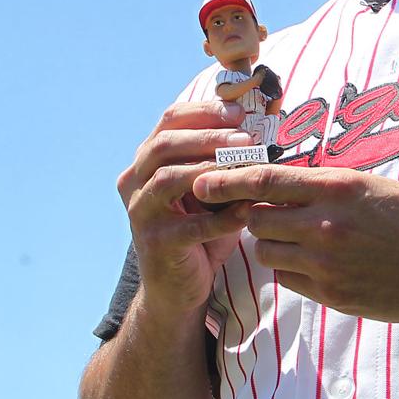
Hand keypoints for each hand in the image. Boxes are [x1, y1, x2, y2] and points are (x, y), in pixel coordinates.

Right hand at [117, 101, 258, 318]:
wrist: (178, 287)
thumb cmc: (202, 228)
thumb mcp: (212, 188)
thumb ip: (226, 160)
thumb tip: (264, 125)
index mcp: (148, 161)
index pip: (169, 120)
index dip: (204, 111)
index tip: (240, 112)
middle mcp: (135, 182)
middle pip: (163, 144)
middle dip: (207, 136)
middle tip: (246, 137)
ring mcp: (141, 213)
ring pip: (168, 178)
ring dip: (210, 168)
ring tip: (246, 165)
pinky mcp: (157, 244)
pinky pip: (191, 225)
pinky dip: (222, 217)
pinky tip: (247, 211)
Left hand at [192, 165, 398, 320]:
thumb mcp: (374, 186)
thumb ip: (327, 187)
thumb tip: (286, 185)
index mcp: (338, 188)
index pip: (265, 180)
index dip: (228, 180)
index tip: (202, 180)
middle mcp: (327, 224)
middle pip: (257, 219)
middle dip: (256, 216)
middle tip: (268, 214)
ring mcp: (328, 263)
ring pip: (269, 253)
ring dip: (273, 245)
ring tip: (300, 240)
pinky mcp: (334, 295)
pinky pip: (290, 281)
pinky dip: (294, 272)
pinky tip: (319, 265)